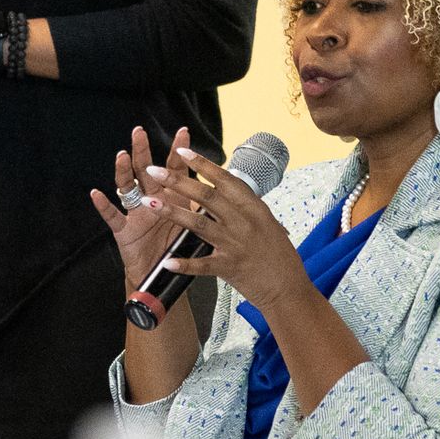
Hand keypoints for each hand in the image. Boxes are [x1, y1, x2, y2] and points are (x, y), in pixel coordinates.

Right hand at [89, 126, 198, 295]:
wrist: (165, 276)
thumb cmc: (180, 247)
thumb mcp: (194, 223)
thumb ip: (201, 206)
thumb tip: (221, 188)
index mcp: (172, 196)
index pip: (175, 169)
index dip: (178, 151)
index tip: (183, 131)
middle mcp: (151, 200)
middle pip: (145, 170)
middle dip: (142, 151)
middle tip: (139, 132)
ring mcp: (136, 213)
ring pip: (127, 188)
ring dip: (123, 172)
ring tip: (121, 156)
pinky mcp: (125, 231)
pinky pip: (113, 217)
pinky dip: (104, 206)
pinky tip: (97, 194)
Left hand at [137, 147, 308, 314]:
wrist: (289, 287)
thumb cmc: (278, 254)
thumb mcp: (266, 221)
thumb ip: (244, 205)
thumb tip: (225, 185)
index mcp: (254, 207)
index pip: (225, 179)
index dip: (203, 164)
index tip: (182, 151)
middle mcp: (244, 222)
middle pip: (207, 196)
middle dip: (178, 181)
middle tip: (154, 171)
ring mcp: (235, 244)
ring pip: (199, 224)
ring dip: (172, 212)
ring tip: (151, 202)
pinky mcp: (229, 267)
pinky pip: (202, 264)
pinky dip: (184, 264)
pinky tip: (167, 262)